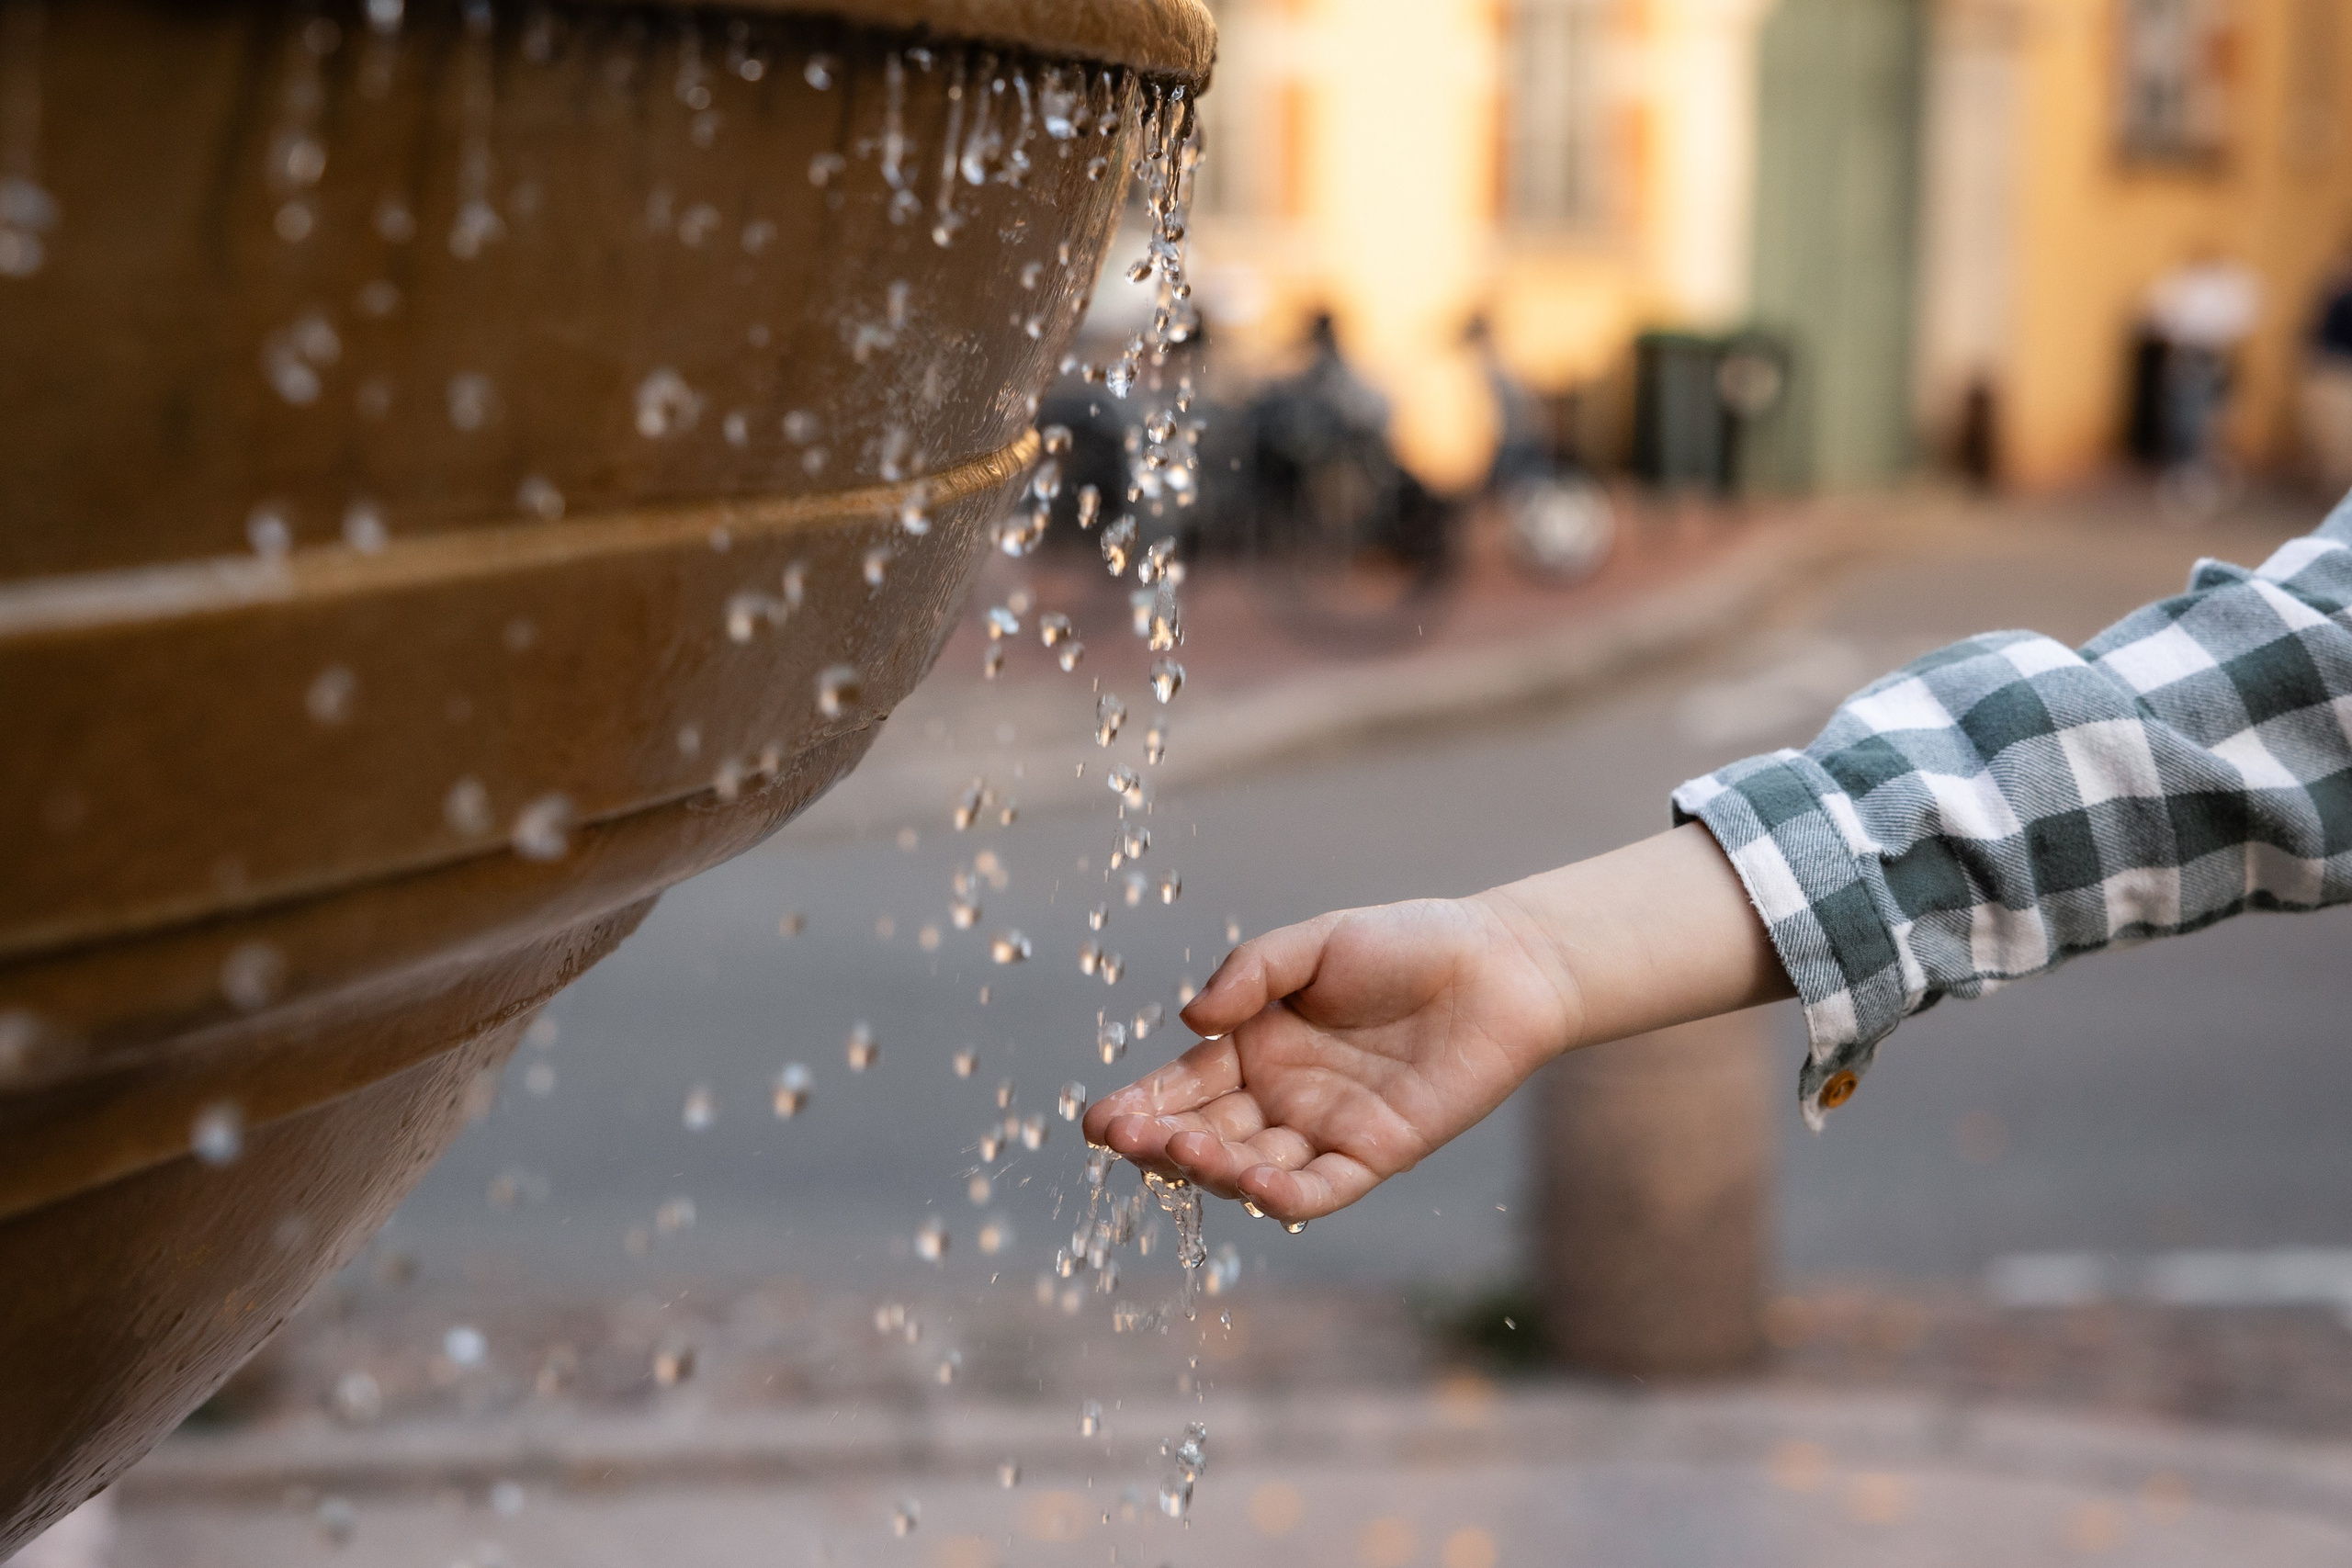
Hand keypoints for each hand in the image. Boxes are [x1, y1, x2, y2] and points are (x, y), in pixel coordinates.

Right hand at [1081, 892, 1581, 1222]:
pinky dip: (1287, 1198)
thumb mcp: (1315, 944)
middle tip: (1129, 1138)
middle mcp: (1282, 1097)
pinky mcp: (1377, 1155)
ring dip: (1214, 1168)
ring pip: (1253, 1168)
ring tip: (1186, 1150)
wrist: (1501, 963)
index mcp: (1255, 1045)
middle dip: (1162, 1142)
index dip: (1140, 1105)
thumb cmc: (1407, 943)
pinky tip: (1255, 1188)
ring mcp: (1325, 1130)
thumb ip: (1250, 974)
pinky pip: (1322, 1189)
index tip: (1098, 1122)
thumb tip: (1191, 1018)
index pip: (1183, 1085)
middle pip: (1206, 1134)